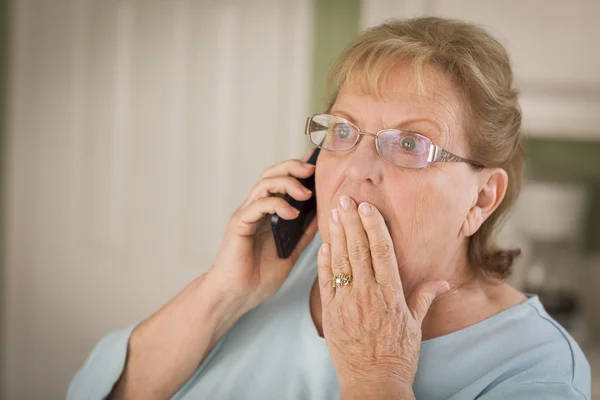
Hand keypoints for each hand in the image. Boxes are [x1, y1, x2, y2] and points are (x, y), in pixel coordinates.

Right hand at [208, 150, 318, 311]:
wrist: (236, 296)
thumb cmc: (259, 277)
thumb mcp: (290, 252)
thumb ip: (303, 234)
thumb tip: (323, 215)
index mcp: (267, 213)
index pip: (281, 181)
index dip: (297, 168)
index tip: (318, 161)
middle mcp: (255, 209)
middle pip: (271, 174)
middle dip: (293, 167)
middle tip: (312, 170)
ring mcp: (246, 214)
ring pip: (264, 185)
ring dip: (287, 184)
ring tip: (306, 194)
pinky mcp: (239, 224)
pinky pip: (258, 205)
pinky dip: (277, 205)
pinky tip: (293, 213)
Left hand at [317, 196, 448, 396]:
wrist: (373, 383)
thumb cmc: (397, 356)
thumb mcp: (415, 327)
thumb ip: (424, 298)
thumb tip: (443, 282)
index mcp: (390, 294)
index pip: (382, 251)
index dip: (373, 226)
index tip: (367, 207)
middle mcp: (368, 294)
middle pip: (358, 249)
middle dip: (351, 222)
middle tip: (345, 199)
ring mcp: (347, 303)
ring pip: (341, 261)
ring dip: (336, 235)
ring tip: (333, 213)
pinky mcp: (331, 313)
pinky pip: (326, 282)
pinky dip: (324, 262)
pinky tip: (324, 245)